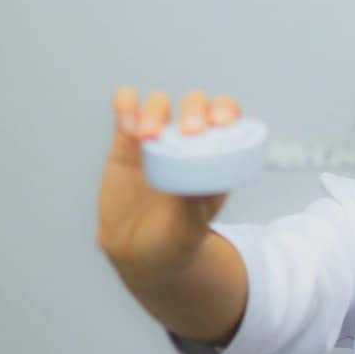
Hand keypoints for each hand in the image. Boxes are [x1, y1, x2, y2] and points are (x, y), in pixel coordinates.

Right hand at [97, 87, 241, 284]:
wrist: (137, 251)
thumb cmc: (174, 240)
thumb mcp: (189, 228)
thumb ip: (192, 203)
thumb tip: (194, 175)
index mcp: (216, 157)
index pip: (229, 118)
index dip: (227, 111)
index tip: (220, 122)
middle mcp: (189, 141)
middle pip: (196, 104)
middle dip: (194, 109)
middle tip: (188, 131)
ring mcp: (158, 138)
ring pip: (160, 102)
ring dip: (157, 109)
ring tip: (148, 136)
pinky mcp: (126, 140)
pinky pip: (126, 108)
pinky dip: (125, 105)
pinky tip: (126, 125)